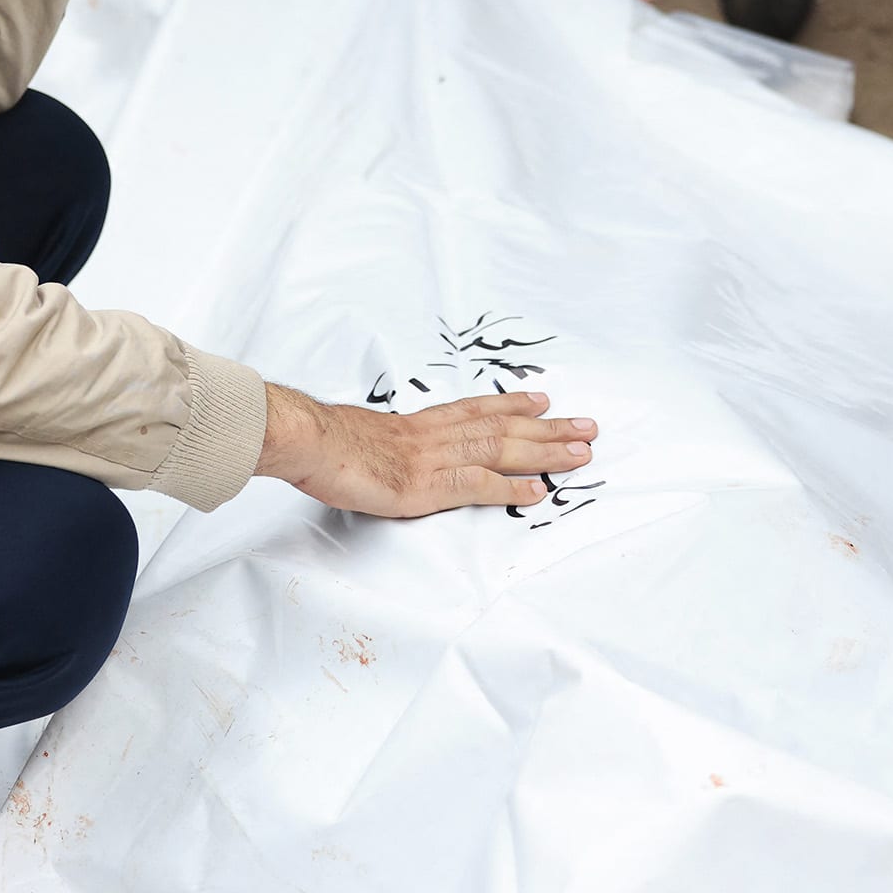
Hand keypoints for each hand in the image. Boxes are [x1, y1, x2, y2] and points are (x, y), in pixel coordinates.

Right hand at [256, 384, 598, 517]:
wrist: (305, 439)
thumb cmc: (321, 440)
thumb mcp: (358, 434)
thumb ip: (382, 444)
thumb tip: (382, 454)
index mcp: (417, 425)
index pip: (475, 410)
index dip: (512, 406)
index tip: (543, 401)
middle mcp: (433, 436)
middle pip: (501, 427)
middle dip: (548, 429)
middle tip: (587, 427)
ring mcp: (432, 459)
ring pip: (501, 450)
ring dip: (545, 452)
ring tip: (580, 453)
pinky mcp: (425, 486)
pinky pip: (477, 485)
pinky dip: (511, 488)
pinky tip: (538, 491)